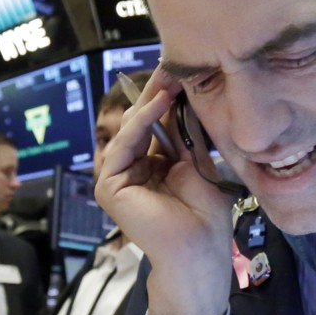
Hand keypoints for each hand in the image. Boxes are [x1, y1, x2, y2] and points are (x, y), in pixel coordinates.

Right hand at [95, 68, 233, 314]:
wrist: (199, 252)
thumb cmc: (206, 217)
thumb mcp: (198, 164)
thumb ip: (187, 135)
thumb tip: (186, 94)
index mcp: (152, 165)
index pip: (157, 124)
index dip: (169, 97)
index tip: (186, 70)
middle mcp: (132, 169)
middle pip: (142, 122)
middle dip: (159, 92)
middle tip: (176, 62)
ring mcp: (118, 178)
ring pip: (132, 129)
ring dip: (152, 101)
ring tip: (171, 77)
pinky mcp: (109, 186)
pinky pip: (124, 144)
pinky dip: (141, 122)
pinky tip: (160, 103)